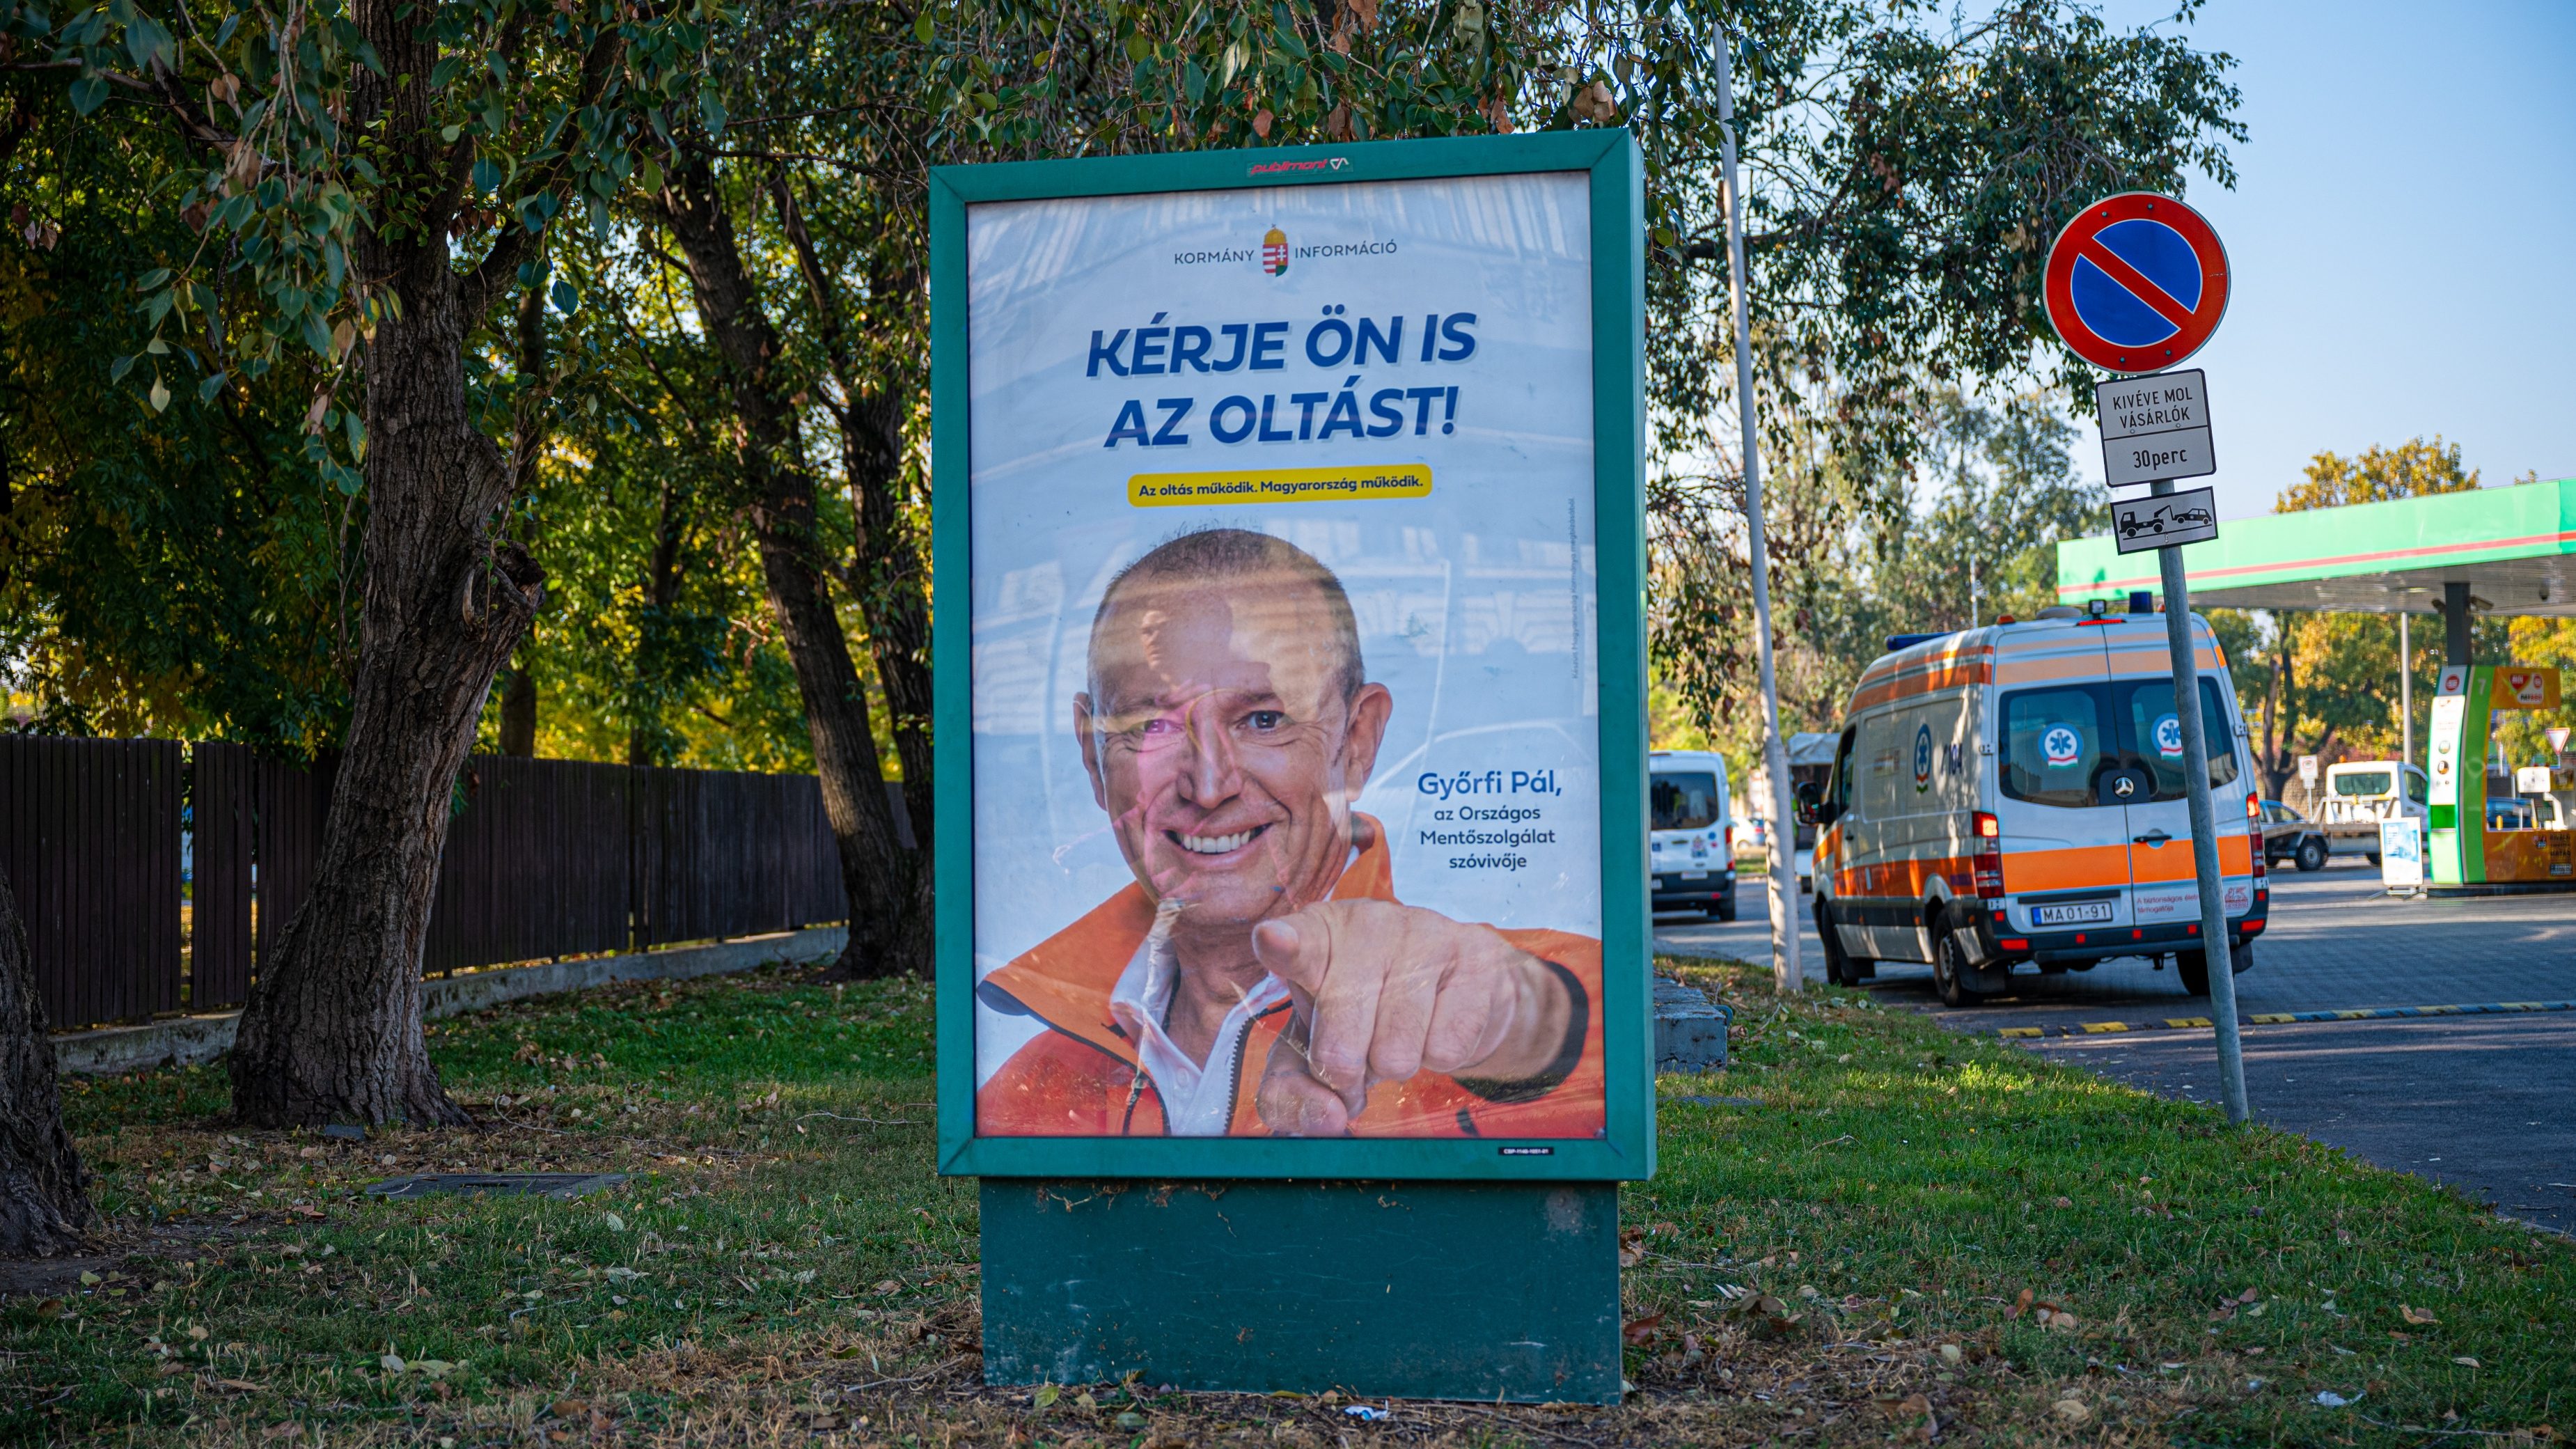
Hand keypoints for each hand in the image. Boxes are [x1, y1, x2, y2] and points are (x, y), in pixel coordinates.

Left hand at [1250, 900, 1571, 1135]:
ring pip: (1395, 1054)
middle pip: (1340, 1042)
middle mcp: (1367, 924)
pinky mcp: (1476, 956)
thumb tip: (1328, 1118)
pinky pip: (1447, 1049)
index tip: (1271, 940)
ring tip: (1399, 1034)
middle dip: (1345, 1074)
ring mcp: (1425, 934)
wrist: (1460, 992)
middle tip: (1355, 1058)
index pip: (1294, 942)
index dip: (1282, 945)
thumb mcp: (1311, 1051)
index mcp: (1314, 937)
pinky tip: (1438, 1023)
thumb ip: (1291, 1093)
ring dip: (1395, 1065)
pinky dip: (1440, 1056)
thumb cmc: (1365, 1017)